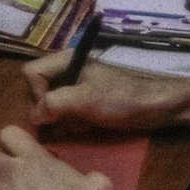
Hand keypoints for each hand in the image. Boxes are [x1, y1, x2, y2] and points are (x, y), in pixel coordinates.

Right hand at [24, 51, 188, 129]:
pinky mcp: (87, 103)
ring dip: (63, 121)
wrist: (158, 106)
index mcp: (69, 60)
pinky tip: (88, 128)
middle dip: (51, 111)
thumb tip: (33, 115)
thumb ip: (55, 103)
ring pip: (53, 107)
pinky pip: (68, 115)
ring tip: (82, 126)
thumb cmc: (123, 97)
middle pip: (41, 91)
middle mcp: (70, 71)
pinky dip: (74, 125)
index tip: (50, 109)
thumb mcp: (87, 99)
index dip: (36, 92)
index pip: (32, 72)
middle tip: (68, 121)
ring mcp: (79, 88)